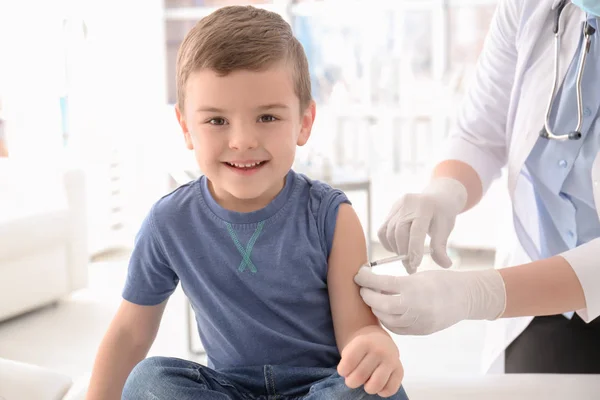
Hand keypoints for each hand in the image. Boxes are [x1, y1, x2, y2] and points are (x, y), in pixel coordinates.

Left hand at [337, 326, 403, 397]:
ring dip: (367, 388)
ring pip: (376, 385)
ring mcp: (391, 361)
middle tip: (353, 379)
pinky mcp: (399, 371)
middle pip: (360, 376)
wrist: (380, 342)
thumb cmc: (361, 350)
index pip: (348, 362)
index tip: (344, 370)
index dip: (343, 370)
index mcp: (364, 343)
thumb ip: (348, 362)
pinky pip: (390, 389)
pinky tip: (378, 385)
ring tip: (366, 383)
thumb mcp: (350, 348)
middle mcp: (379, 350)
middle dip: (352, 382)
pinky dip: (381, 392)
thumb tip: (351, 379)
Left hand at [354, 267, 505, 334]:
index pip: (381, 283)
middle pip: (380, 305)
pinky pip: (396, 328)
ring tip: (374, 299)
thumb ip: (397, 283)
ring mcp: (417, 321)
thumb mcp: (418, 276)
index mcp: (413, 287)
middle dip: (367, 296)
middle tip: (363, 288)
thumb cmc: (441, 281)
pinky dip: (387, 319)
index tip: (359, 274)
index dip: (366, 279)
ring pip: (386, 319)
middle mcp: (414, 306)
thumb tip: (374, 284)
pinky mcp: (420, 331)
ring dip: (376, 309)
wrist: (466, 297)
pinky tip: (385, 311)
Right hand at [378, 178, 467, 272]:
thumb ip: (441, 246)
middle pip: (399, 232)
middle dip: (403, 252)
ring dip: (395, 249)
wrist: (437, 196)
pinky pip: (383, 230)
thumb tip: (445, 265)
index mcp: (425, 206)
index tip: (415, 265)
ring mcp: (397, 206)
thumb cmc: (442, 213)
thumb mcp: (446, 228)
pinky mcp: (390, 211)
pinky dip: (387, 243)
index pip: (416, 231)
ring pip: (389, 232)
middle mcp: (408, 203)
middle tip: (410, 267)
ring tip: (405, 259)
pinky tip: (397, 249)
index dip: (414, 250)